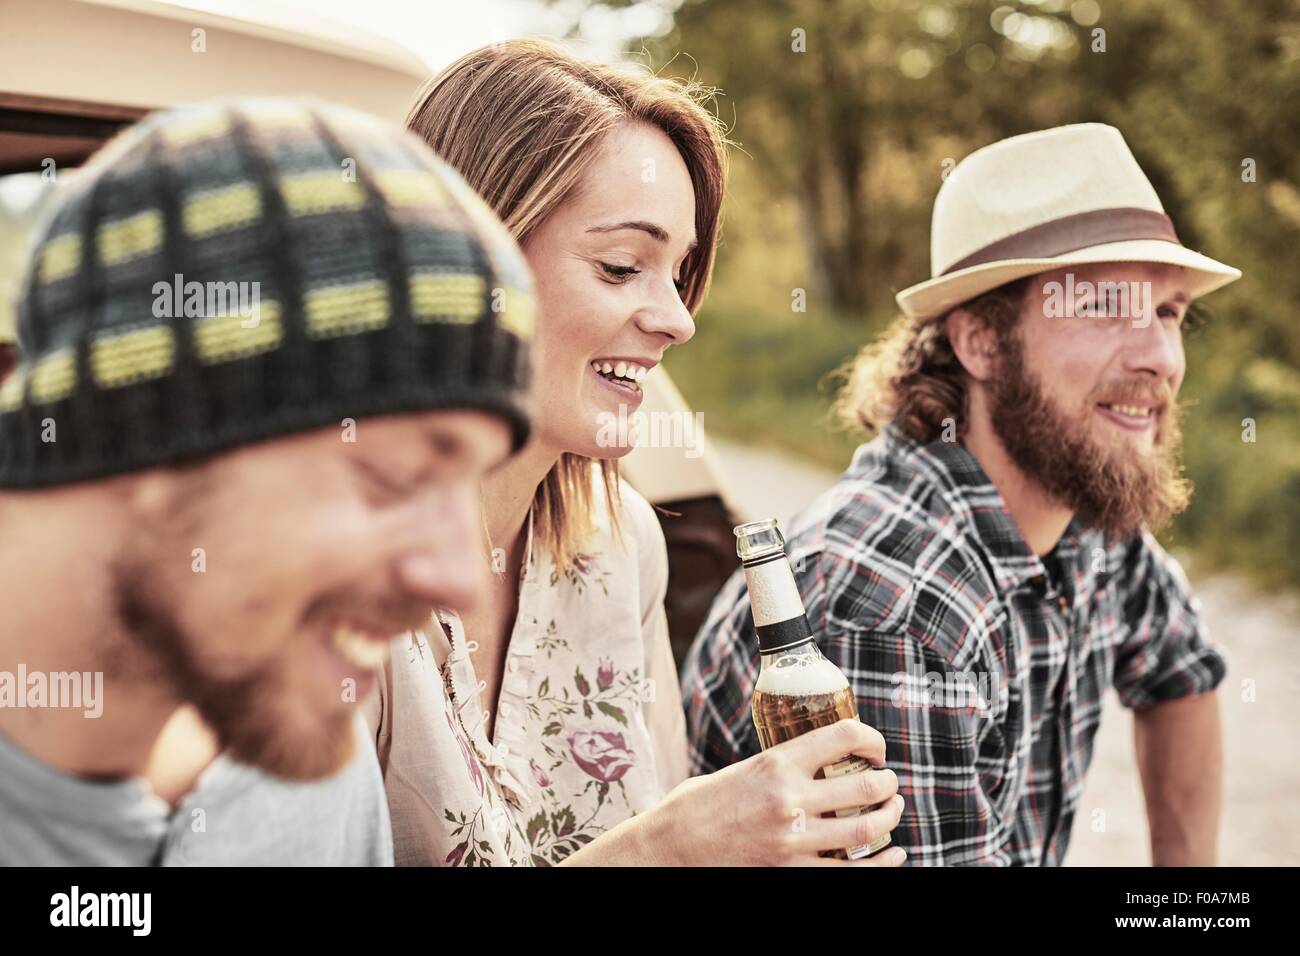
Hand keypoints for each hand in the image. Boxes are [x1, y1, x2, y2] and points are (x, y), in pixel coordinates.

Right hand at [650, 718, 905, 865]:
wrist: (669, 848)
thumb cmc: (697, 807)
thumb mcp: (740, 772)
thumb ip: (778, 770)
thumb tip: (812, 768)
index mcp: (776, 763)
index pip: (843, 735)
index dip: (871, 738)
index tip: (876, 748)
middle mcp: (790, 799)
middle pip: (865, 787)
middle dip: (887, 784)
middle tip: (889, 783)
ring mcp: (793, 840)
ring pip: (865, 830)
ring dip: (889, 819)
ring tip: (892, 811)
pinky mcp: (791, 872)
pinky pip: (852, 873)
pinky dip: (882, 865)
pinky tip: (895, 856)